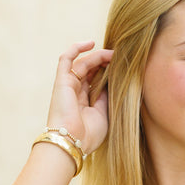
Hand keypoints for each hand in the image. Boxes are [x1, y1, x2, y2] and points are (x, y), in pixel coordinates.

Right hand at [45, 40, 113, 156]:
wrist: (72, 142)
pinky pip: (66, 58)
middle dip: (105, 62)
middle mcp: (75, 93)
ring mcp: (68, 86)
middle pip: (90, 71)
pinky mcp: (62, 80)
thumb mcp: (104, 115)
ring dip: (98, 56)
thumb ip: (107, 98)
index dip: (108, 72)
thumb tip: (114, 82)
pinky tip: (91, 43)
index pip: (96, 81)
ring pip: (82, 63)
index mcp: (84, 103)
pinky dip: (77, 48)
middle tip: (120, 58)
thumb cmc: (88, 135)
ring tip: (113, 53)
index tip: (123, 68)